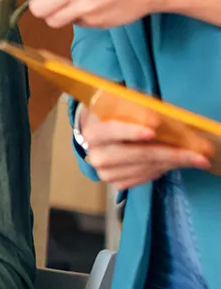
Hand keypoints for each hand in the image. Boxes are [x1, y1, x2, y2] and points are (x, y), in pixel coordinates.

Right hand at [77, 105, 210, 188]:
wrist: (97, 134)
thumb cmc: (112, 116)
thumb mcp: (118, 105)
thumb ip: (135, 109)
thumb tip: (162, 118)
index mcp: (93, 131)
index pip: (112, 130)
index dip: (132, 130)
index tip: (154, 127)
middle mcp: (96, 155)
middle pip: (135, 154)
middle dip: (168, 153)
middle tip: (195, 154)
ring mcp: (105, 172)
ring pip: (145, 168)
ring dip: (172, 162)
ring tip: (194, 158)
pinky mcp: (116, 183)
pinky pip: (145, 177)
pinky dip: (163, 169)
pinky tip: (175, 161)